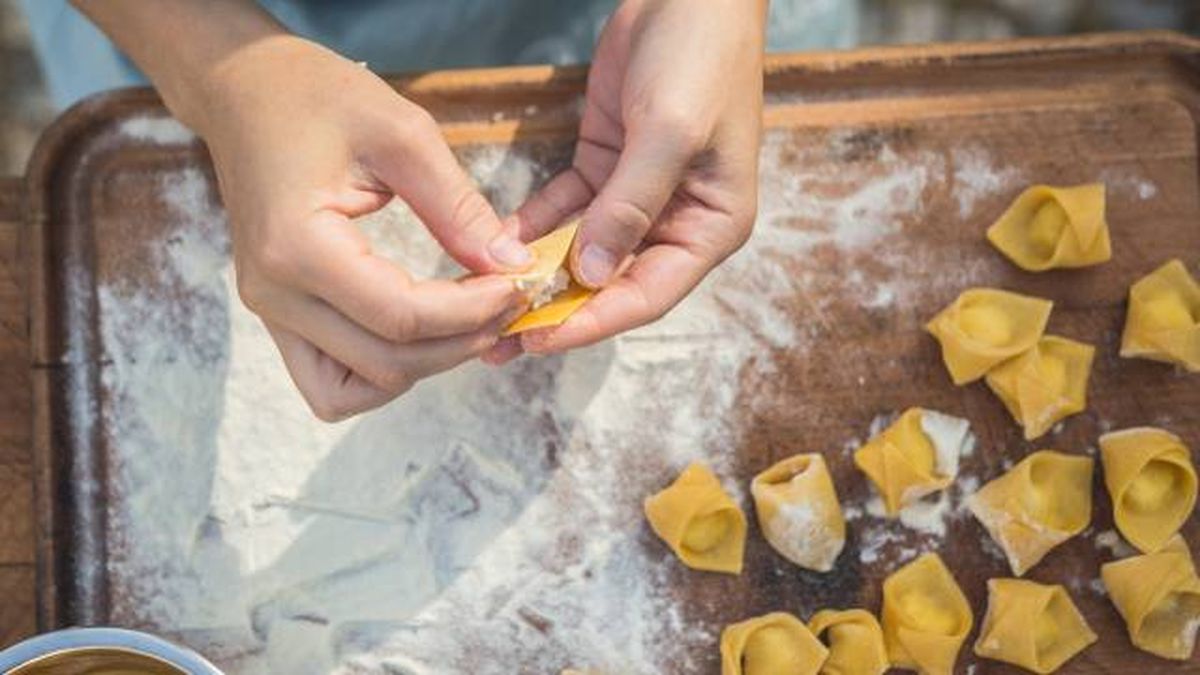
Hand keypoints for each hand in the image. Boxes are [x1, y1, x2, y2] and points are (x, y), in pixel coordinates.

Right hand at [200, 36, 530, 418]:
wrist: (244, 91)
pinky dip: (381, 372)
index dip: (472, 312)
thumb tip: (510, 265)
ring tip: (467, 321)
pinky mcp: (278, 314)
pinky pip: (331, 381)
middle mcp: (274, 293)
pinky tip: (422, 331)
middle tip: (508, 302)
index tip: (518, 284)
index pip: (401, 317)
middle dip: (460, 342)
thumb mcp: (402, 133)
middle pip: (386, 364)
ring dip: (422, 367)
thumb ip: (458, 207)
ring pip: (355, 390)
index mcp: (297, 246)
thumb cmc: (316, 96)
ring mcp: (270, 311)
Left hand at [486, 0, 764, 363]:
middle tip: (498, 338)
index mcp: (711, 227)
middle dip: (557, 309)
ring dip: (538, 277)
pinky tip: (494, 244)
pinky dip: (533, 227)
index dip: (592, 322)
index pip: (647, 295)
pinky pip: (565, 209)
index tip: (539, 338)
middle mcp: (676, 221)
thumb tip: (588, 274)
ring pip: (583, 251)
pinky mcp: (607, 166)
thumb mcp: (670, 134)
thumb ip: (630, 206)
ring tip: (485, 306)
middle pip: (612, 283)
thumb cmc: (699, 60)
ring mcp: (639, 196)